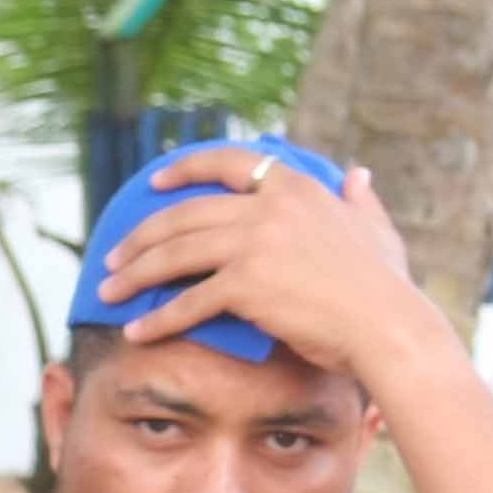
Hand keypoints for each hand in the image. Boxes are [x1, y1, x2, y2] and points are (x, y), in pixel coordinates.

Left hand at [89, 147, 457, 397]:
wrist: (385, 324)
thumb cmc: (384, 284)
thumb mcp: (377, 228)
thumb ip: (360, 199)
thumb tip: (358, 173)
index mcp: (295, 187)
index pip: (228, 161)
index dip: (185, 169)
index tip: (152, 181)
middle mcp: (269, 207)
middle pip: (185, 213)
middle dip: (140, 236)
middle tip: (113, 255)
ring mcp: (255, 243)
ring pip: (176, 253)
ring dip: (134, 273)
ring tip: (108, 290)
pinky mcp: (247, 285)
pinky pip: (188, 301)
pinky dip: (158, 318)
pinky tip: (135, 331)